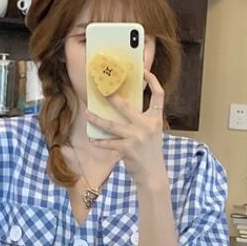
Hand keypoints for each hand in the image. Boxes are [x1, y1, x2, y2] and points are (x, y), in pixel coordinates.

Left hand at [85, 70, 167, 188]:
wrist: (153, 174)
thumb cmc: (150, 152)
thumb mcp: (152, 132)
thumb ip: (142, 119)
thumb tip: (123, 107)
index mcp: (155, 119)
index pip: (159, 94)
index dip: (153, 80)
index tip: (144, 71)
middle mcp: (147, 125)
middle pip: (126, 106)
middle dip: (111, 97)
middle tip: (100, 89)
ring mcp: (136, 137)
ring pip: (111, 125)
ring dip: (97, 119)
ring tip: (87, 113)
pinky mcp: (126, 149)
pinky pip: (109, 143)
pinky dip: (99, 141)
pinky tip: (92, 138)